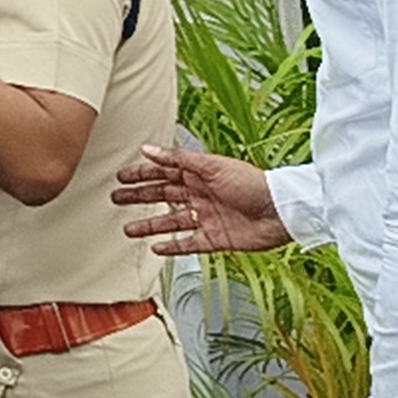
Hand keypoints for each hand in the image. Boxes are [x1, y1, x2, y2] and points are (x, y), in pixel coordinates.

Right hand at [113, 143, 289, 254]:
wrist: (282, 212)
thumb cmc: (253, 183)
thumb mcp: (212, 166)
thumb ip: (178, 160)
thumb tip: (148, 150)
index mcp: (199, 174)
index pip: (163, 173)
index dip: (142, 174)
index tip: (121, 177)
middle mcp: (201, 195)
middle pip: (163, 196)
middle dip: (139, 197)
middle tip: (116, 200)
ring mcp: (207, 218)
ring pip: (171, 221)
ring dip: (149, 224)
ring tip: (128, 229)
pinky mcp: (216, 239)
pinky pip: (189, 243)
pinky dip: (172, 246)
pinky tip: (157, 248)